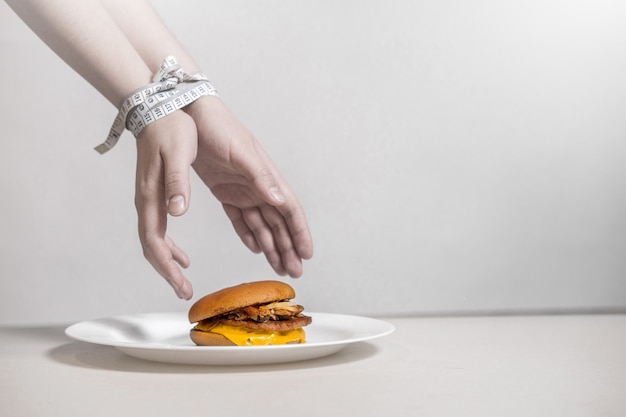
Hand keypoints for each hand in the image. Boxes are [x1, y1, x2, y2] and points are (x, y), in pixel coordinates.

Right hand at [134, 110, 196, 298]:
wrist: (158, 107)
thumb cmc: (170, 129)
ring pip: (153, 240)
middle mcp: (146, 201)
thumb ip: (177, 184)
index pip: (155, 241)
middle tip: (183, 291)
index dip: (167, 267)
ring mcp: (149, 198)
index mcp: (152, 196)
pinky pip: (158, 228)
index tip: (182, 285)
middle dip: (167, 272)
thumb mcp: (178, 154)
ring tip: (184, 278)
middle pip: (151, 246)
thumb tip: (177, 212)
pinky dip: (168, 246)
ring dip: (167, 262)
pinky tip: (182, 254)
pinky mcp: (155, 194)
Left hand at [185, 96, 313, 276]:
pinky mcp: (225, 191)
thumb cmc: (219, 128)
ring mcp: (242, 190)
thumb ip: (261, 177)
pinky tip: (254, 247)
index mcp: (267, 176)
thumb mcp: (241, 152)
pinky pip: (241, 219)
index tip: (307, 254)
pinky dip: (249, 234)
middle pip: (279, 223)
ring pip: (262, 224)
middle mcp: (259, 186)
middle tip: (295, 271)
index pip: (290, 210)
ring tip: (279, 266)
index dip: (300, 233)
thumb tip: (280, 201)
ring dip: (271, 245)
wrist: (191, 116)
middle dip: (288, 247)